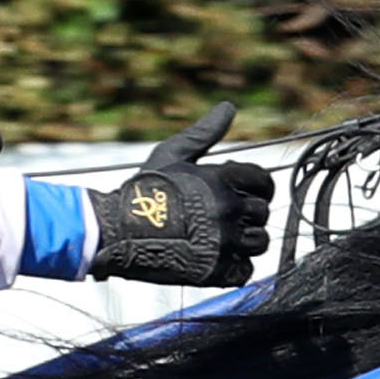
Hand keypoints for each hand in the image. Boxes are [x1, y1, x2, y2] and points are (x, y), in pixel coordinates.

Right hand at [83, 102, 273, 288]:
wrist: (115, 231)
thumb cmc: (144, 190)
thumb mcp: (172, 154)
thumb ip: (204, 133)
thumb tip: (229, 107)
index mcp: (222, 180)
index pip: (265, 183)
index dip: (255, 188)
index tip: (240, 194)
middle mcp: (228, 210)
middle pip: (262, 213)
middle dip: (246, 213)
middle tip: (220, 217)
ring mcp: (224, 243)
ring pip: (259, 243)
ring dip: (244, 241)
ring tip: (219, 237)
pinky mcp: (216, 272)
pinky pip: (246, 270)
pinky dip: (235, 266)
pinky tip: (214, 257)